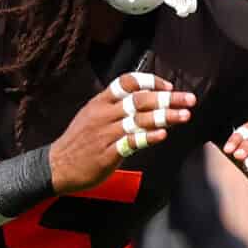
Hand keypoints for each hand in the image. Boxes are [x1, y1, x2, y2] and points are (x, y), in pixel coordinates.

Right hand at [51, 71, 192, 191]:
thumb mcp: (94, 115)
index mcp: (101, 102)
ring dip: (164, 116)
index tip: (169, 86)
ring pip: (138, 120)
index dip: (150, 81)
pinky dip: (147, 137)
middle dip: (167, 98)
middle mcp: (103, 114)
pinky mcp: (107, 154)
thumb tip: (148, 99)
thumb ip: (117, 106)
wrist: (57, 166)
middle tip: (190, 99)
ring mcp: (105, 134)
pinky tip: (163, 134)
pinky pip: (130, 143)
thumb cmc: (81, 141)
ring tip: (185, 115)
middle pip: (139, 100)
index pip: (127, 82)